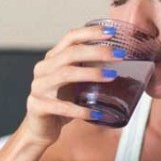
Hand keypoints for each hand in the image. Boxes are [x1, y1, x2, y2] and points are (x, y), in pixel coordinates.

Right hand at [20, 25, 123, 146]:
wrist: (40, 129)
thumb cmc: (62, 103)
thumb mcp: (76, 83)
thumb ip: (90, 70)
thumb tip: (122, 63)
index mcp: (53, 59)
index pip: (71, 38)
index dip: (90, 32)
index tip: (112, 32)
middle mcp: (44, 69)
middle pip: (70, 53)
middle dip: (97, 51)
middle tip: (119, 55)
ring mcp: (39, 87)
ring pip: (66, 74)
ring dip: (91, 74)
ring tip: (111, 76)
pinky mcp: (38, 106)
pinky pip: (62, 107)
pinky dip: (80, 110)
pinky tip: (95, 113)